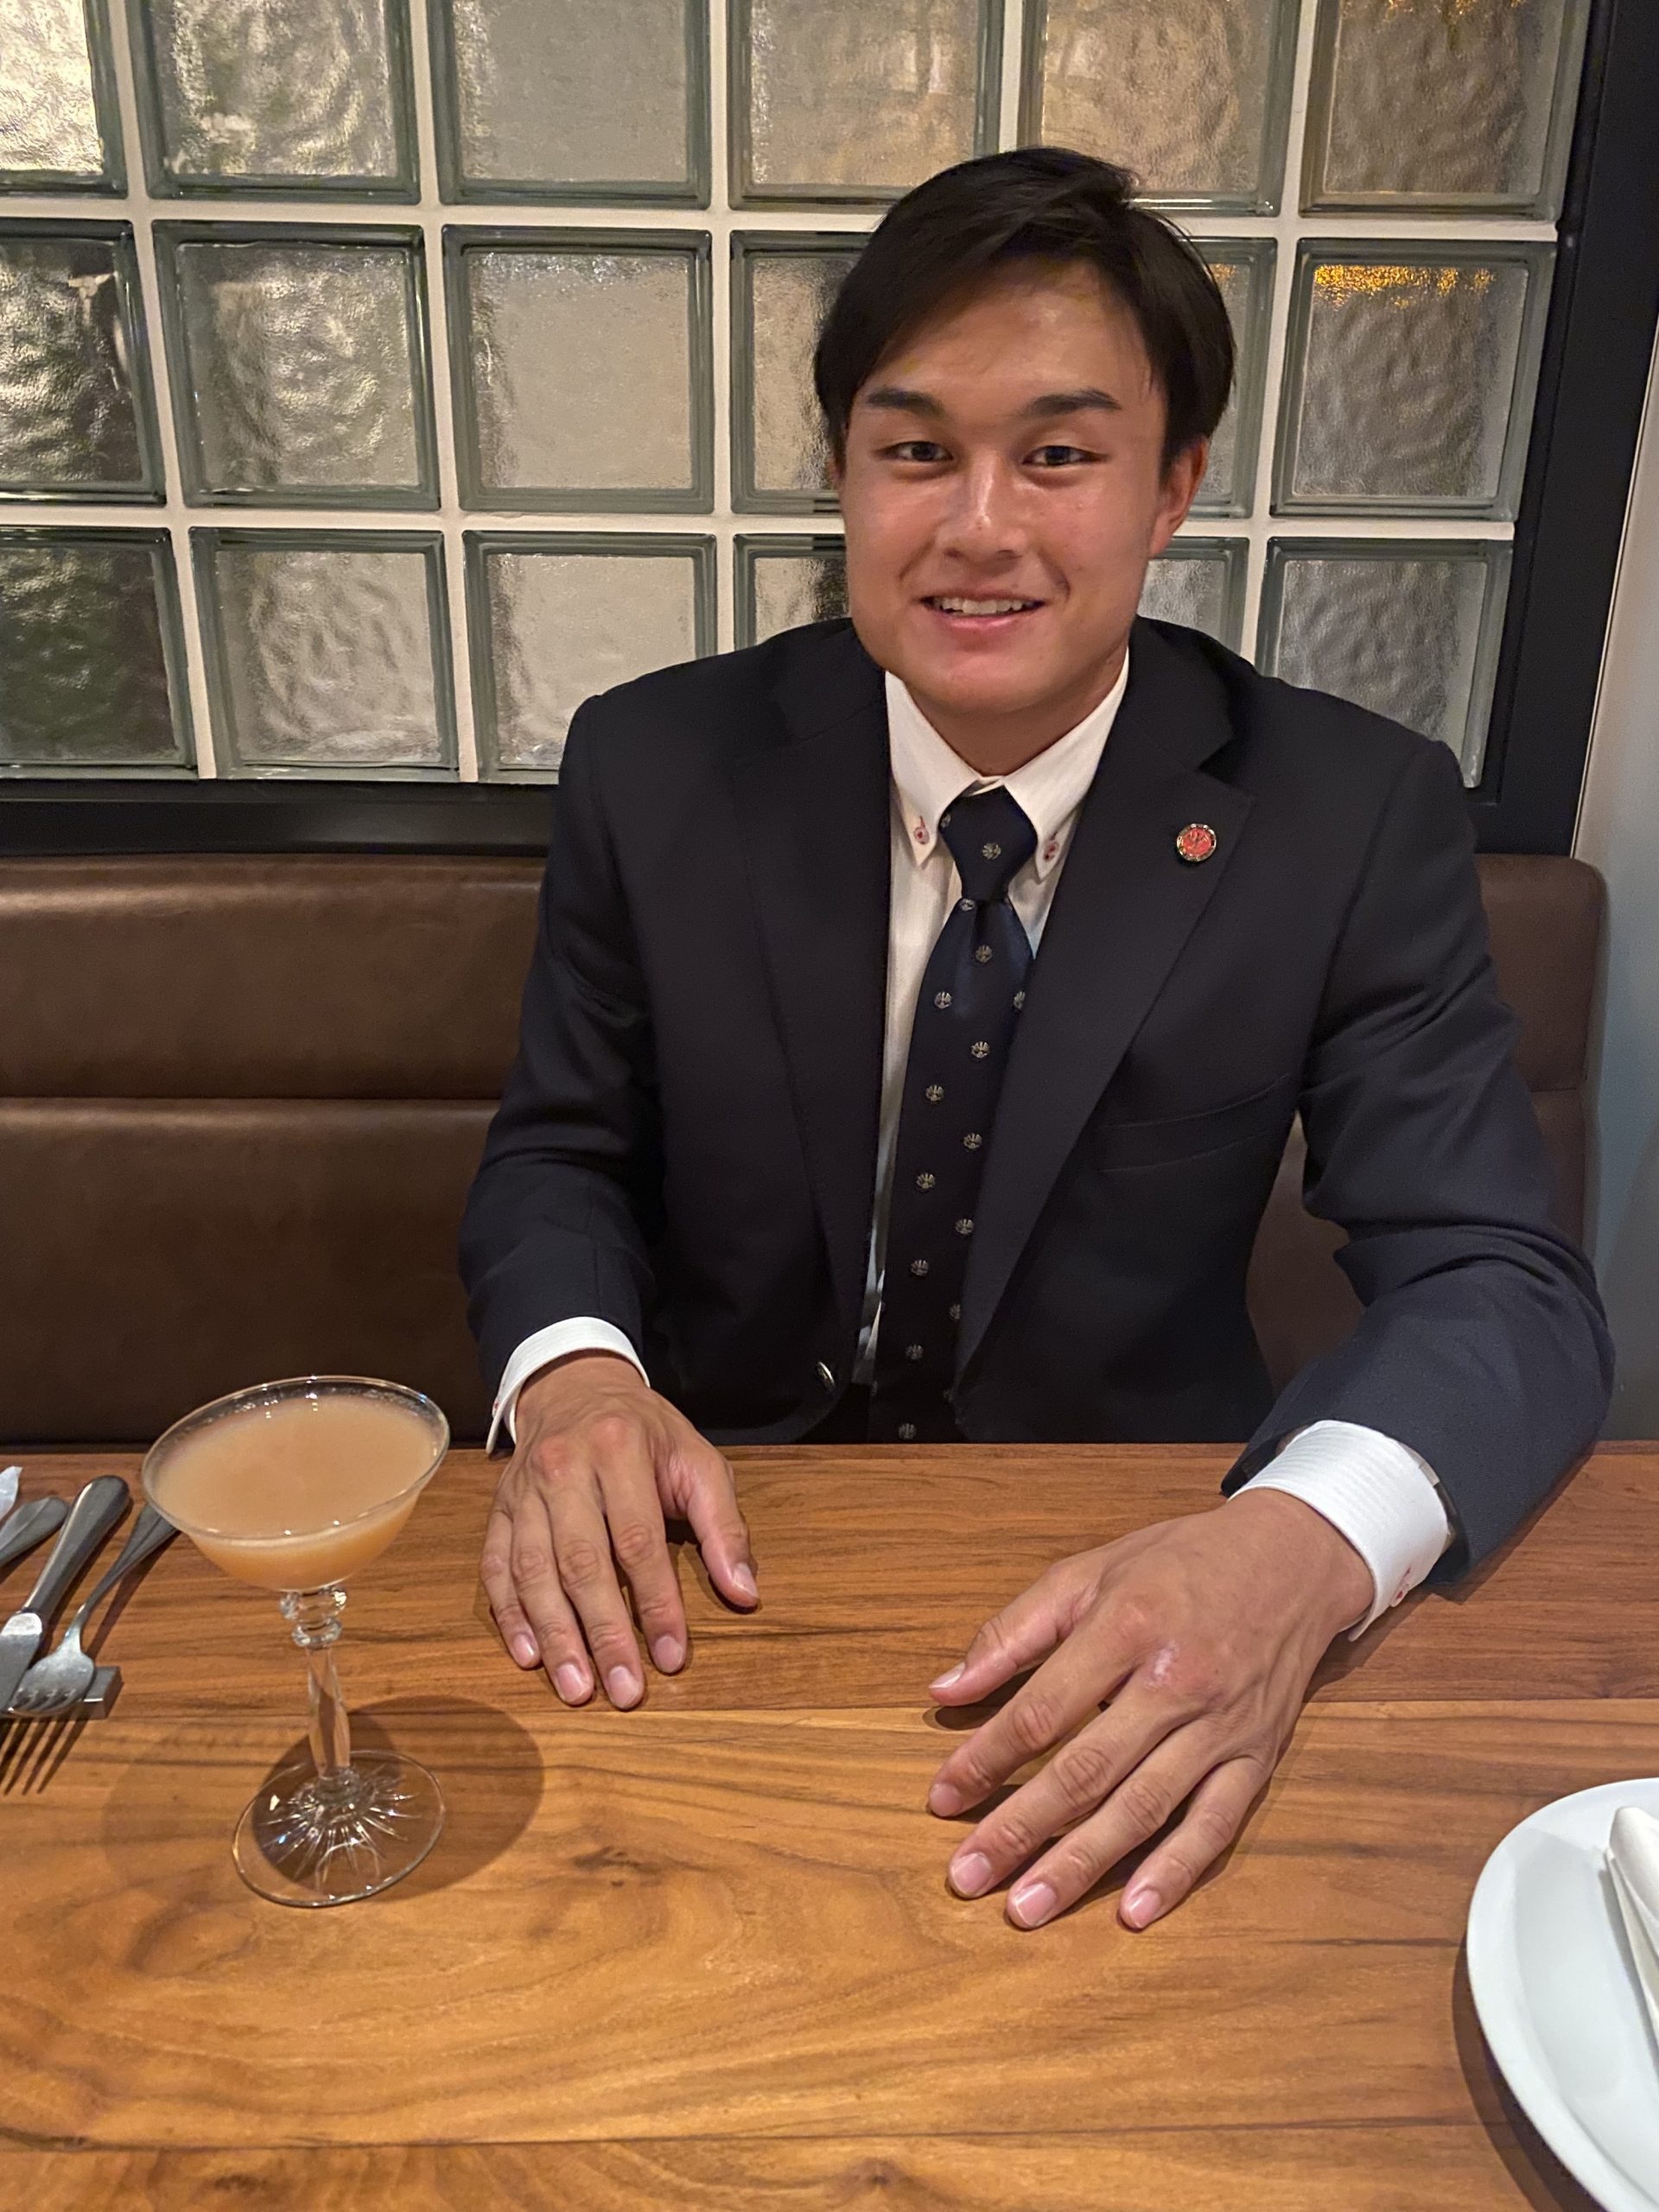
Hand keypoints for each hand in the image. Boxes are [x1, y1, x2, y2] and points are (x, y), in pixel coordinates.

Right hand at [479, 1352, 756, 1708]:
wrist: (577, 1389)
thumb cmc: (646, 1435)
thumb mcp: (698, 1461)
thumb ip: (724, 1525)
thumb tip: (745, 1593)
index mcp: (619, 1450)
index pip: (638, 1541)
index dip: (656, 1603)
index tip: (672, 1657)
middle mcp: (564, 1469)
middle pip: (582, 1563)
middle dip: (604, 1633)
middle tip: (624, 1691)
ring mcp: (523, 1492)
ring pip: (534, 1571)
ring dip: (556, 1636)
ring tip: (578, 1688)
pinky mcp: (499, 1510)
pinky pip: (496, 1567)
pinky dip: (510, 1615)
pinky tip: (528, 1655)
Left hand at [925, 1489, 1372, 1930]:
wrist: (1291, 1560)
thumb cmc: (1178, 1564)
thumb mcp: (1088, 1573)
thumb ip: (1012, 1632)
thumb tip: (944, 1689)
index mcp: (1125, 1628)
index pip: (1042, 1710)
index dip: (986, 1758)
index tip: (941, 1798)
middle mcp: (1174, 1683)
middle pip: (1085, 1770)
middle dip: (1019, 1830)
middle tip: (966, 1877)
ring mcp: (1219, 1727)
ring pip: (1141, 1809)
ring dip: (1080, 1865)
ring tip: (1025, 1909)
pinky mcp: (1256, 1758)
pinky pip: (1214, 1826)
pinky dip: (1174, 1871)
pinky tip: (1133, 1912)